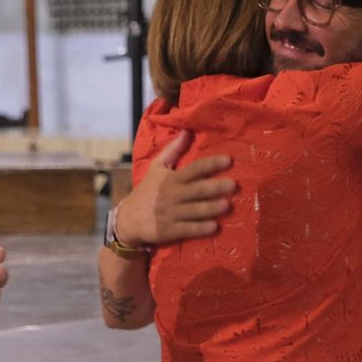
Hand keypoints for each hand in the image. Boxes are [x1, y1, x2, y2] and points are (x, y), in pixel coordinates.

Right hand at [118, 131, 234, 246]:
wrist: (128, 219)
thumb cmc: (146, 191)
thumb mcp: (156, 168)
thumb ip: (173, 151)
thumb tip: (186, 131)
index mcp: (171, 179)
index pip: (194, 169)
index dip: (211, 164)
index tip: (228, 160)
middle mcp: (172, 195)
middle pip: (197, 190)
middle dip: (216, 187)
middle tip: (233, 184)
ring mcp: (171, 214)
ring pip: (195, 210)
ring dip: (212, 208)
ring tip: (228, 205)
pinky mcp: (170, 230)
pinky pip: (188, 229)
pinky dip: (201, 228)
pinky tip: (214, 227)